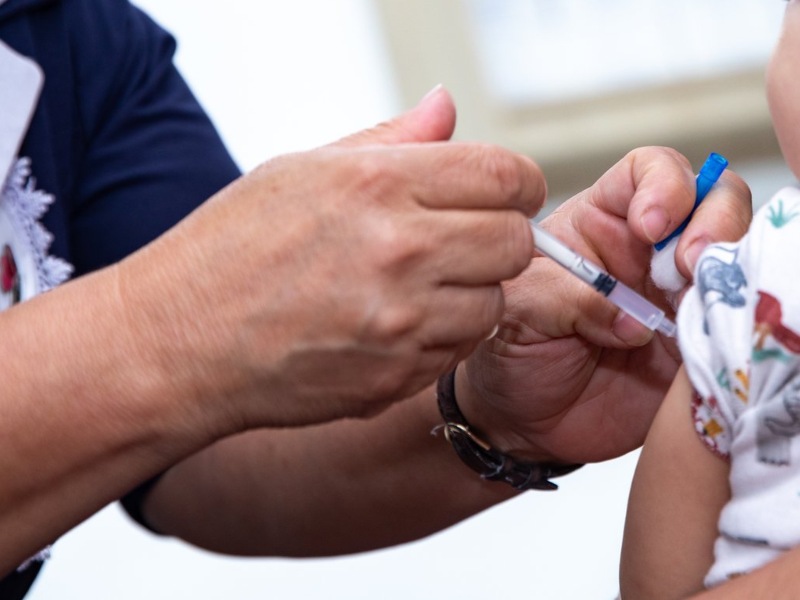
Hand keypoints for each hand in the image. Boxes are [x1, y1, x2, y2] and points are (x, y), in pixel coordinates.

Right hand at [115, 87, 545, 430]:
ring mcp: (401, 322)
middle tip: (465, 241)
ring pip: (495, 302)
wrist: (180, 342)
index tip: (506, 194)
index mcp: (379, 183)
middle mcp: (400, 251)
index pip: (506, 175)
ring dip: (471, 293)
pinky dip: (442, 336)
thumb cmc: (230, 250)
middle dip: (500, 237)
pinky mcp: (396, 376)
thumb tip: (445, 108)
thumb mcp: (302, 170)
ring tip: (418, 287)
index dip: (517, 183)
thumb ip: (390, 140)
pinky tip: (395, 324)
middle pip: (517, 242)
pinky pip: (458, 350)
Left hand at [458, 147, 751, 462]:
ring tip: (694, 308)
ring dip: (727, 275)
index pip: (648, 171)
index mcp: (602, 223)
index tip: (650, 224)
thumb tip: (631, 320)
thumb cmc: (512, 353)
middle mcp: (651, 253)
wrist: (528, 421)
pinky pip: (740, 325)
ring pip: (736, 259)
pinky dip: (736, 328)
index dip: (662, 183)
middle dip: (713, 222)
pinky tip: (707, 342)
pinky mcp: (700, 346)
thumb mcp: (516, 309)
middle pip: (713, 202)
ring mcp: (682, 297)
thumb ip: (563, 296)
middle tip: (688, 265)